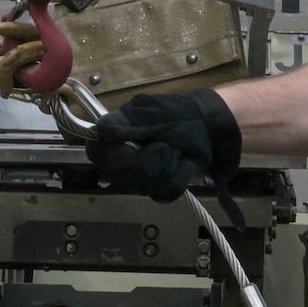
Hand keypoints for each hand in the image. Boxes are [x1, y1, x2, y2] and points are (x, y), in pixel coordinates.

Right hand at [86, 89, 240, 201]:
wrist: (211, 129)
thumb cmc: (180, 115)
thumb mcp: (154, 112)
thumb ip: (127, 121)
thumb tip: (101, 130)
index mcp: (116, 136)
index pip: (96, 154)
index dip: (111, 157)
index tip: (131, 148)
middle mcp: (123, 160)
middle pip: (120, 176)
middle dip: (148, 161)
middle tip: (165, 144)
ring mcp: (141, 178)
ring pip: (143, 188)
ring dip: (167, 167)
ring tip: (176, 150)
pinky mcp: (160, 190)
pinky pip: (164, 195)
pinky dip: (179, 177)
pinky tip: (184, 163)